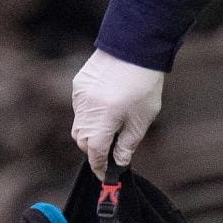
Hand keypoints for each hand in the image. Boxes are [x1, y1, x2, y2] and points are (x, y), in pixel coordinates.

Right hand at [70, 51, 165, 172]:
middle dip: (94, 150)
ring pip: (79, 124)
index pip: (94, 153)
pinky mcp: (78, 84)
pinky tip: (106, 106)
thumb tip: (119, 161)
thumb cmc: (143, 84)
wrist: (135, 47)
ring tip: (111, 127)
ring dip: (91, 132)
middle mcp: (85, 110)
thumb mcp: (142, 119)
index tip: (105, 174)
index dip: (99, 166)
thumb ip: (128, 144)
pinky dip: (89, 114)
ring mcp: (79, 96)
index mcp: (102, 121)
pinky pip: (80, 107)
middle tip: (111, 151)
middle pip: (82, 141)